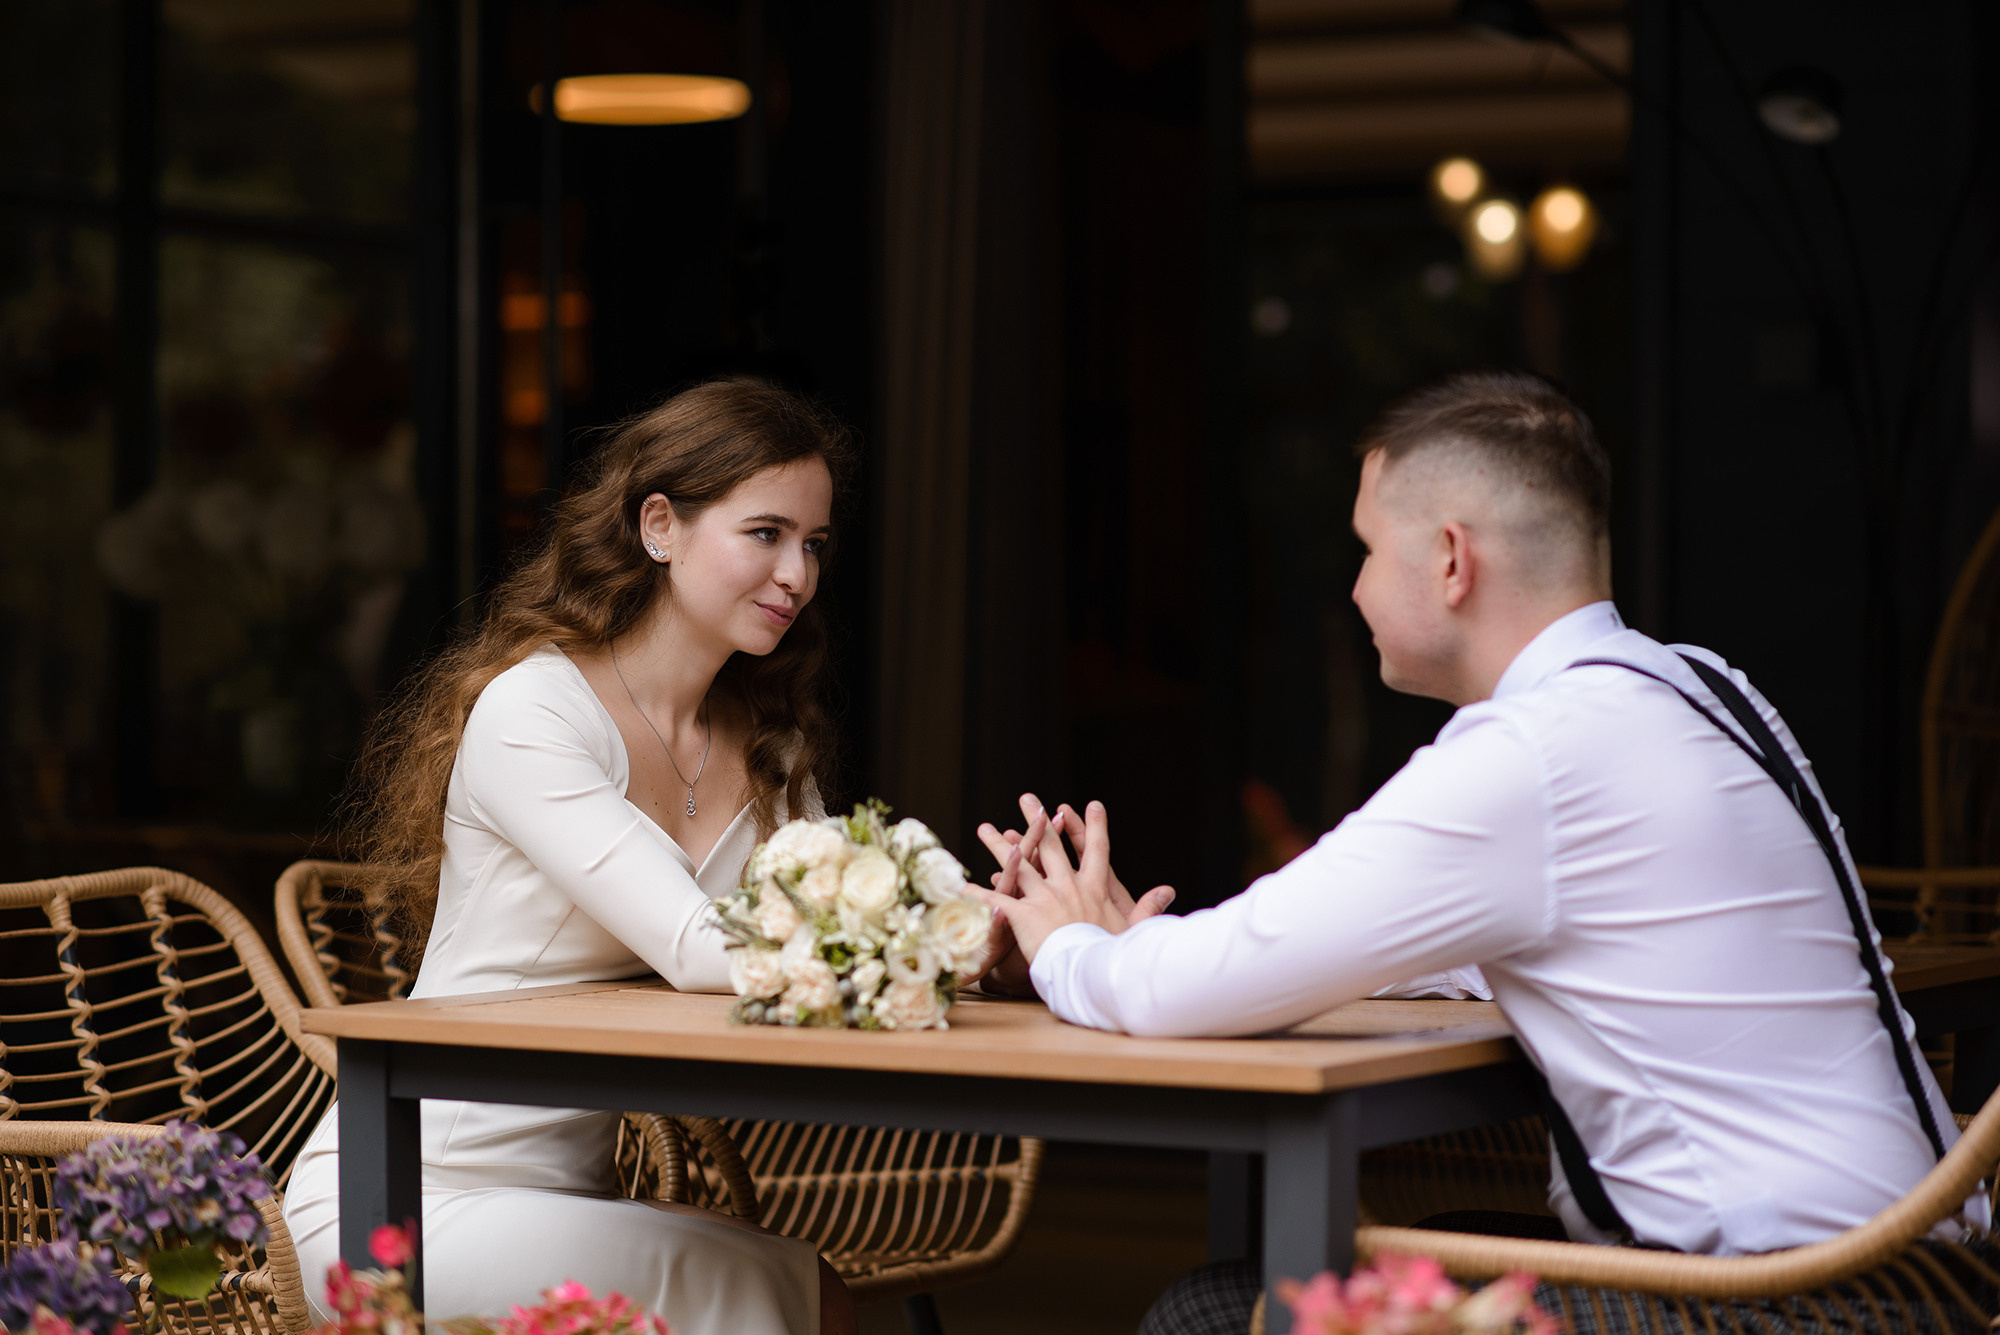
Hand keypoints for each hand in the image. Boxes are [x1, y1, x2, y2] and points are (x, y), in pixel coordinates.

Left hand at [969, 796, 1174, 964]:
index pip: (1096, 849)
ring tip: (984, 827)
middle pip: (1050, 845)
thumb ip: (1148, 907)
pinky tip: (958, 885)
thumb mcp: (1134, 928)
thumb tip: (1168, 890)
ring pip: (1016, 864)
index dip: (1095, 826)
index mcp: (1093, 888)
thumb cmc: (1115, 956)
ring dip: (998, 845)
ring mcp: (1043, 897)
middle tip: (1028, 798)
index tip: (1094, 804)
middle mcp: (1067, 885)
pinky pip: (994, 900)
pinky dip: (975, 893)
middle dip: (1037, 819)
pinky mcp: (1023, 914)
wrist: (1093, 972)